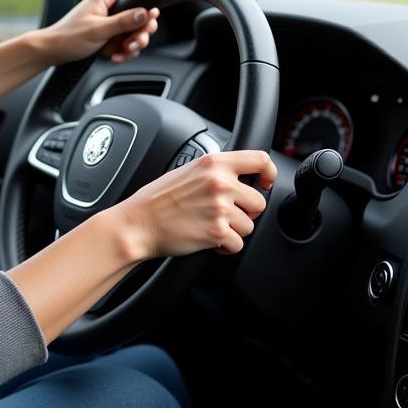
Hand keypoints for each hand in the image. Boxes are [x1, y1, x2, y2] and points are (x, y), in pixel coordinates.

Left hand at [40, 0, 159, 65]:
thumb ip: (123, 21)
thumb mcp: (99, 30)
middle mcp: (107, 6)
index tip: (147, 21)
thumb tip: (145, 13)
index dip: (145, 6)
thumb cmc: (68, 37)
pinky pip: (122, 41)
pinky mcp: (106, 34)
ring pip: (132, 31)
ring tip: (123, 53)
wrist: (52, 52)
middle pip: (138, 15)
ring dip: (131, 44)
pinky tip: (115, 57)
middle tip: (135, 43)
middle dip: (140, 32)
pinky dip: (122, 50)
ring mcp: (107, 21)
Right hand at [112, 150, 277, 260]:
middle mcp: (220, 183)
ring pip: (249, 226)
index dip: (269, 173)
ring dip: (233, 231)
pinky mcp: (217, 232)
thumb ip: (214, 171)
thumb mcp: (186, 171)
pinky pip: (238, 244)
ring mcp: (220, 208)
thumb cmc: (156, 200)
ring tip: (209, 226)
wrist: (138, 224)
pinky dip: (225, 247)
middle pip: (259, 202)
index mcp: (213, 163)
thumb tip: (238, 179)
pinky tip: (207, 239)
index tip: (265, 183)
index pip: (260, 161)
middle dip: (245, 212)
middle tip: (224, 215)